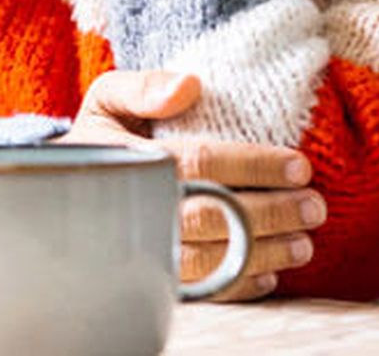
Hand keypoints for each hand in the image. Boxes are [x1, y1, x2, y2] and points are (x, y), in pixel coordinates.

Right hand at [53, 70, 325, 302]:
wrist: (64, 186)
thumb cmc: (100, 136)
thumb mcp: (107, 98)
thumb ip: (143, 86)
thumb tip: (189, 85)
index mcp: (129, 160)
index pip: (201, 163)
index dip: (253, 165)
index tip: (299, 166)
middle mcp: (135, 210)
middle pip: (212, 217)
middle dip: (270, 214)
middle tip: (314, 208)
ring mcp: (141, 249)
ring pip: (210, 261)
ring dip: (262, 254)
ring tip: (303, 244)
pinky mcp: (148, 276)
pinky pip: (198, 291)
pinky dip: (236, 287)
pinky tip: (269, 276)